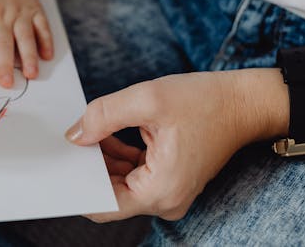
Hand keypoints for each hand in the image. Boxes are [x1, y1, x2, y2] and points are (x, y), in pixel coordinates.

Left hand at [0, 0, 52, 86]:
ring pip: (26, 36)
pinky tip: (47, 56)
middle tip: (7, 82)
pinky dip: (46, 40)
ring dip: (29, 56)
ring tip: (31, 74)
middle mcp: (2, 15)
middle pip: (4, 42)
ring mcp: (20, 12)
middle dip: (6, 64)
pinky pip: (43, 26)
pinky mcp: (35, 10)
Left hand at [65, 70, 286, 220]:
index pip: (104, 204)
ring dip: (102, 158)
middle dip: (88, 167)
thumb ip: (103, 116)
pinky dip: (118, 155)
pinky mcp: (170, 179)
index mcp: (160, 191)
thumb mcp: (147, 99)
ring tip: (87, 130)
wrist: (246, 102)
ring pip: (120, 182)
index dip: (77, 185)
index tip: (57, 165)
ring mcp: (169, 192)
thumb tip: (74, 135)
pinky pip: (134, 173)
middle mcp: (166, 200)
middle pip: (110, 192)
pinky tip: (107, 132)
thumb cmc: (205, 100)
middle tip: (67, 140)